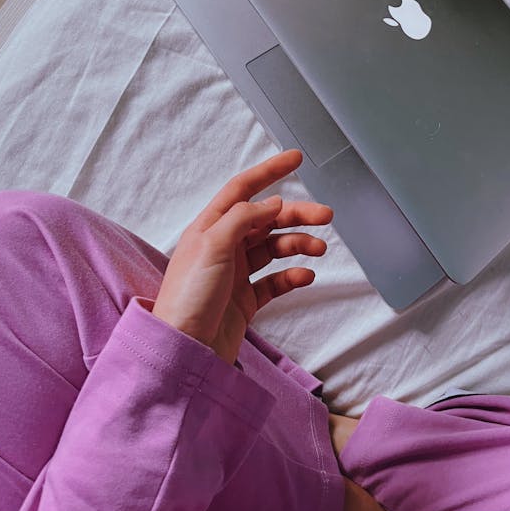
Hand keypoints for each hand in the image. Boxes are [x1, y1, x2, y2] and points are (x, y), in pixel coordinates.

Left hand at [152, 149, 331, 363]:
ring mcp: (235, 273)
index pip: (243, 190)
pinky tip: (305, 276)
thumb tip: (272, 202)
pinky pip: (275, 280)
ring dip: (298, 244)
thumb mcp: (212, 245)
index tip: (296, 159)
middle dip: (296, 214)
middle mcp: (223, 246)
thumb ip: (243, 218)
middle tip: (325, 215)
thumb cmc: (188, 297)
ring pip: (274, 248)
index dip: (269, 171)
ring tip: (319, 249)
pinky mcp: (245, 300)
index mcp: (210, 227)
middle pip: (266, 219)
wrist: (184, 352)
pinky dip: (292, 276)